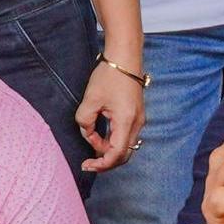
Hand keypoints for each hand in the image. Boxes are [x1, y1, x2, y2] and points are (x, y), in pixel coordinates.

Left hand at [76, 59, 145, 173]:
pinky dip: (113, 142)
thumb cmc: (110, 75)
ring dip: (108, 150)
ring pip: (125, 147)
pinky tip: (99, 137)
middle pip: (123, 155)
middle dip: (106, 162)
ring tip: (91, 144)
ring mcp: (138, 120)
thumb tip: (87, 132)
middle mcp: (136, 124)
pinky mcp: (135, 115)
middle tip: (88, 163)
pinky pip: (125, 136)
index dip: (102, 164)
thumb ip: (85, 121)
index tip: (87, 165)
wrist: (125, 58)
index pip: (116, 154)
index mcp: (126, 121)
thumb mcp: (90, 99)